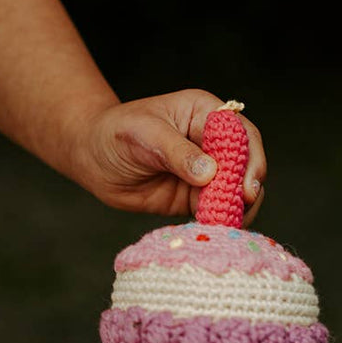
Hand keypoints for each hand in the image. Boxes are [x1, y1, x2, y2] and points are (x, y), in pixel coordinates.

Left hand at [74, 90, 266, 224]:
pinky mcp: (196, 197)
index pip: (240, 132)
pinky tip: (214, 228)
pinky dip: (220, 220)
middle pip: (246, 163)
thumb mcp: (143, 134)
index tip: (246, 183)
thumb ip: (176, 152)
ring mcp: (207, 170)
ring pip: (237, 190)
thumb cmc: (114, 133)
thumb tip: (210, 173)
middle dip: (248, 185)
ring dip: (237, 207)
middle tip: (243, 205)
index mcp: (205, 113)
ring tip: (227, 221)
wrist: (92, 157)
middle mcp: (212, 141)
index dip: (249, 157)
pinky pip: (217, 209)